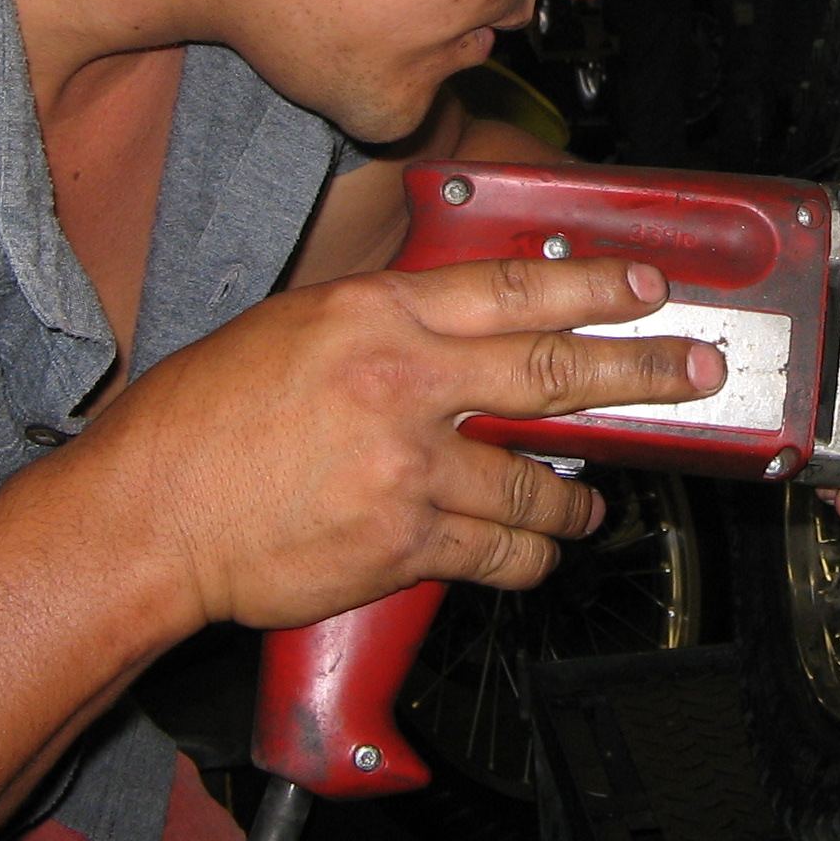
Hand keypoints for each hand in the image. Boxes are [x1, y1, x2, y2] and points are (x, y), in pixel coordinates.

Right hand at [54, 256, 720, 631]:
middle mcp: (406, 383)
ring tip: (597, 500)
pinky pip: (499, 548)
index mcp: (378, 316)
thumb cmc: (200, 421)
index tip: (646, 288)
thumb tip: (458, 318)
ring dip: (579, 493)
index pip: (514, 289)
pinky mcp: (404, 542)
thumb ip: (383, 319)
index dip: (594, 287)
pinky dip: (529, 553)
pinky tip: (540, 551)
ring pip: (537, 478)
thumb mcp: (292, 326)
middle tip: (695, 373)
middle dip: (641, 372)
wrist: (145, 518)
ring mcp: (410, 467)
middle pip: (555, 372)